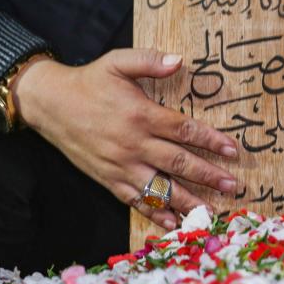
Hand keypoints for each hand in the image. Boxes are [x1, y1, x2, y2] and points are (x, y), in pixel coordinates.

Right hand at [14, 49, 239, 230]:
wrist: (49, 104)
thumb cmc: (89, 82)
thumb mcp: (117, 62)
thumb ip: (149, 60)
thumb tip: (179, 60)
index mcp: (141, 115)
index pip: (184, 131)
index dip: (211, 141)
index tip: (232, 151)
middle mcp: (134, 144)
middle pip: (179, 164)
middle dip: (209, 176)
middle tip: (233, 186)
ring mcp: (121, 165)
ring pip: (160, 188)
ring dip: (188, 201)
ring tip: (211, 212)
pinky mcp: (108, 179)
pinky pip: (135, 200)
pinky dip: (155, 214)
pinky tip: (173, 224)